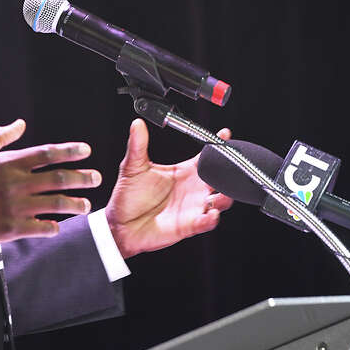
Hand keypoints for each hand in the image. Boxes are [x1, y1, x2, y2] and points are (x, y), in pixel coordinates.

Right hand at [0, 119, 101, 258]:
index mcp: (7, 163)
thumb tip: (20, 123)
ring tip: (86, 206)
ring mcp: (14, 207)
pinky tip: (58, 226)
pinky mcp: (11, 229)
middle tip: (96, 178)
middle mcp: (14, 184)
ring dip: (75, 204)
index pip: (46, 153)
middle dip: (82, 178)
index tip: (86, 151)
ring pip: (55, 204)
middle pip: (58, 178)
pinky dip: (53, 227)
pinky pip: (42, 228)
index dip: (70, 151)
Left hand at [105, 119, 233, 258]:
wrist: (120, 225)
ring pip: (222, 200)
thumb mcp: (133, 167)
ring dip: (225, 196)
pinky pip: (208, 222)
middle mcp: (193, 189)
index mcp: (184, 172)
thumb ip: (138, 145)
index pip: (208, 156)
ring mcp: (193, 207)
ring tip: (220, 193)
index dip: (219, 145)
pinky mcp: (189, 225)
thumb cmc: (128, 197)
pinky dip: (212, 219)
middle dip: (229, 173)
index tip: (224, 134)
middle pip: (221, 179)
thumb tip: (137, 124)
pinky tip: (210, 214)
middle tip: (227, 168)